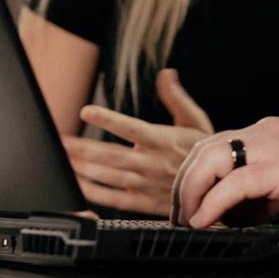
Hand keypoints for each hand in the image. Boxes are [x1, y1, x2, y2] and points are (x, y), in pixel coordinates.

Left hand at [61, 69, 212, 215]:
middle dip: (83, 147)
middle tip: (61, 141)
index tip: (86, 111)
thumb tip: (167, 74)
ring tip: (63, 160)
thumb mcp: (196, 120)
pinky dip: (95, 193)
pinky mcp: (144, 202)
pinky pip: (116, 199)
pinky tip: (78, 185)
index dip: (108, 119)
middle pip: (111, 155)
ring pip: (109, 176)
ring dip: (84, 168)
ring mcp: (146, 184)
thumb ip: (177, 98)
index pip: (130, 127)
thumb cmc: (203, 152)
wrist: (217, 188)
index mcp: (162, 140)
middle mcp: (151, 162)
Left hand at [172, 117, 278, 227]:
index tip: (189, 202)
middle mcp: (266, 132)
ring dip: (191, 191)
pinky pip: (233, 184)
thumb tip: (237, 215)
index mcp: (270, 132)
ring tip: (187, 219)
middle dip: (185, 182)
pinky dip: (212, 204)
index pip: (217, 145)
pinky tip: (205, 222)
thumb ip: (265, 195)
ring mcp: (272, 145)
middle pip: (204, 148)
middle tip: (179, 213)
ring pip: (210, 159)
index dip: (196, 173)